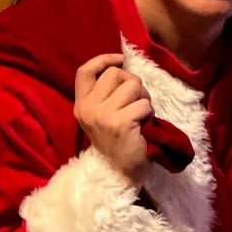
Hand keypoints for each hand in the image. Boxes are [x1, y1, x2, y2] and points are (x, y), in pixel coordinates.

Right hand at [74, 53, 153, 185]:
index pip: (84, 71)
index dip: (103, 60)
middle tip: (135, 102)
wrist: (120, 171)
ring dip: (143, 99)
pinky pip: (144, 104)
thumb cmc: (117, 140)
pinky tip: (143, 127)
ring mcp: (103, 115)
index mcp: (81, 104)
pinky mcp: (120, 123)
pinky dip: (149, 114)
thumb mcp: (102, 114)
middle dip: (132, 83)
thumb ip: (105, 93)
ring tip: (139, 116)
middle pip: (116, 74)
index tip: (121, 59)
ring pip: (133, 86)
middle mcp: (88, 108)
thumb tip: (122, 67)